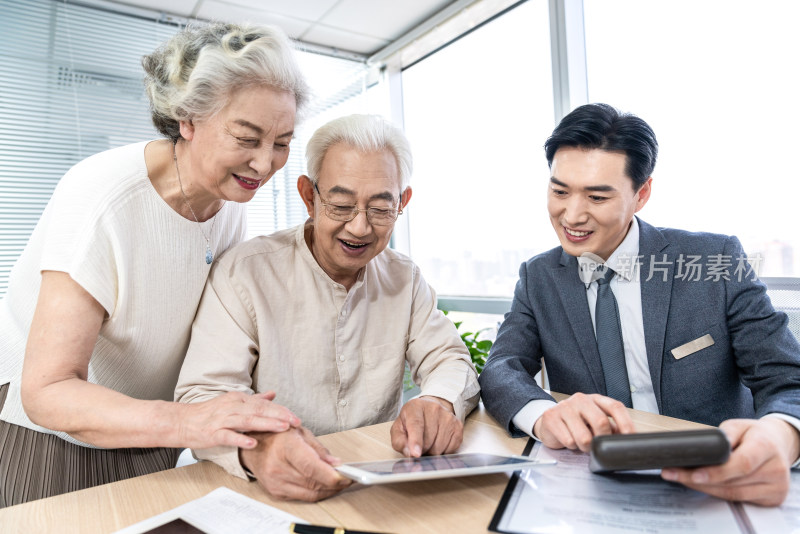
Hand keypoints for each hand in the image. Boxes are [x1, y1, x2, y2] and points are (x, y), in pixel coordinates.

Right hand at [176, 391, 300, 449]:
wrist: (181, 421)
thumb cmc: (208, 414)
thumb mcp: (232, 402)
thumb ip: (254, 400)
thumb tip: (273, 394)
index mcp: (238, 399)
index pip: (264, 404)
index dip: (281, 410)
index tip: (296, 417)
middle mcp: (231, 406)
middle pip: (259, 410)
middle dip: (279, 416)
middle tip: (296, 422)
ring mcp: (221, 420)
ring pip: (247, 421)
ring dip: (266, 424)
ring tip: (282, 428)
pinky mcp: (212, 433)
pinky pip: (228, 436)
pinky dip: (240, 439)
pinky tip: (252, 444)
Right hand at [240, 426, 351, 501]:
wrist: (253, 445)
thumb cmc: (277, 435)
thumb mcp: (300, 433)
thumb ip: (320, 450)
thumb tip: (336, 464)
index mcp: (286, 447)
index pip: (311, 467)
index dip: (331, 475)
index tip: (346, 476)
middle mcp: (278, 467)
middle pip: (313, 483)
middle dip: (334, 483)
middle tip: (348, 478)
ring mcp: (275, 482)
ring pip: (309, 494)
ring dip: (327, 490)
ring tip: (338, 482)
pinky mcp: (275, 491)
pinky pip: (302, 497)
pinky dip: (315, 493)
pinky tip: (323, 485)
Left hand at [390, 395, 462, 456]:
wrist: (430, 409)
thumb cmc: (412, 420)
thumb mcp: (399, 428)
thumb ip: (399, 441)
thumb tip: (409, 453)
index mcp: (415, 407)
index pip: (416, 425)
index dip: (415, 441)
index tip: (416, 454)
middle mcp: (434, 409)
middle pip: (428, 440)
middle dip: (422, 449)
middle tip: (419, 444)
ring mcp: (448, 417)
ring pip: (439, 447)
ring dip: (432, 451)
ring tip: (428, 441)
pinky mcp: (458, 426)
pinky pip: (451, 449)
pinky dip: (443, 451)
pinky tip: (438, 442)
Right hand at [533, 392, 634, 451]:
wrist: (549, 422)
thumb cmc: (576, 423)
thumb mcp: (595, 422)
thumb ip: (611, 428)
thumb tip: (628, 439)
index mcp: (595, 399)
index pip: (615, 407)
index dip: (625, 423)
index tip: (630, 438)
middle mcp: (581, 399)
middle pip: (601, 422)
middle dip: (602, 440)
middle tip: (598, 446)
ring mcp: (565, 407)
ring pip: (584, 437)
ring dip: (585, 447)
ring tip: (582, 444)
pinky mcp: (551, 417)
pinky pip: (568, 440)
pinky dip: (571, 446)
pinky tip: (568, 440)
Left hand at [661, 418, 798, 505]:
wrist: (778, 444)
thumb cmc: (754, 434)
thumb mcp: (738, 425)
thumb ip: (723, 435)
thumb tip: (704, 447)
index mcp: (766, 447)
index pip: (742, 464)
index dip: (717, 472)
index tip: (693, 474)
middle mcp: (775, 469)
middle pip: (733, 482)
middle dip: (699, 480)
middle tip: (673, 473)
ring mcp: (776, 487)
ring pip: (733, 494)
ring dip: (704, 488)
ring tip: (680, 478)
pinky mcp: (772, 498)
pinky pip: (738, 499)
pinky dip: (717, 493)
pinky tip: (700, 485)